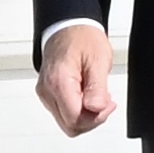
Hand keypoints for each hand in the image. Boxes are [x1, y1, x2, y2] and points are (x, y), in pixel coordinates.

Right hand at [33, 23, 117, 144]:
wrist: (68, 27)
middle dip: (91, 120)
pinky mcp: (47, 94)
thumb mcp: (98, 60)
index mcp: (59, 82)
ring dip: (86, 115)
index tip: (108, 104)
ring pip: (67, 122)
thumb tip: (96, 109)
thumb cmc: (82, 38)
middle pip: (69, 126)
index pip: (75, 119)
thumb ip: (97, 89)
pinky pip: (64, 113)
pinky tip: (87, 96)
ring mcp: (45, 94)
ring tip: (97, 96)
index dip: (95, 118)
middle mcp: (47, 91)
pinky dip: (78, 110)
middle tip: (105, 102)